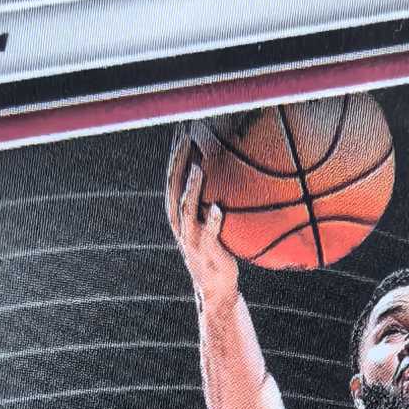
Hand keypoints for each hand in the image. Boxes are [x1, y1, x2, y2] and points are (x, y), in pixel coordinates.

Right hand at [166, 132, 238, 306]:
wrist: (216, 286)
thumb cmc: (217, 247)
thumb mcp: (212, 218)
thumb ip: (214, 195)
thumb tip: (235, 167)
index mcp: (178, 209)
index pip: (173, 172)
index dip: (175, 148)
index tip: (182, 122)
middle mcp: (179, 220)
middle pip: (174, 184)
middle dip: (178, 158)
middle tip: (186, 133)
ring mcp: (191, 236)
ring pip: (186, 208)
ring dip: (192, 188)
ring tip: (199, 167)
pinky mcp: (206, 251)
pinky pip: (209, 235)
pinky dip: (212, 222)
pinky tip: (219, 209)